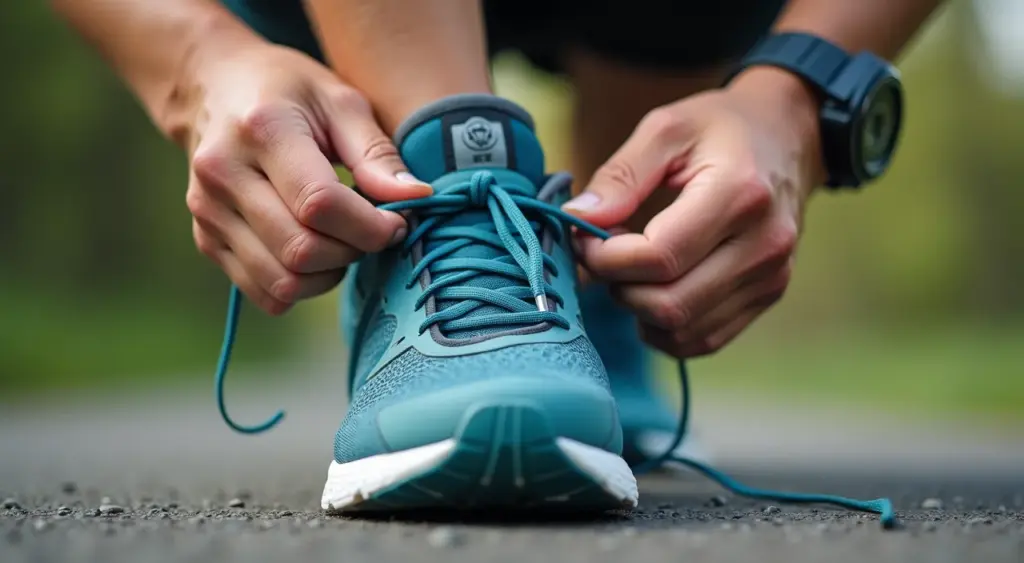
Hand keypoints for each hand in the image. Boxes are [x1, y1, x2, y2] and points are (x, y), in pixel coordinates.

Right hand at [176, 40, 430, 313]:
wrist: (213, 87)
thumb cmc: (288, 90)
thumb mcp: (340, 102)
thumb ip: (377, 153)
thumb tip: (417, 198)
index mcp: (262, 130)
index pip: (319, 205)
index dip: (370, 226)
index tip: (396, 220)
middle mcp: (223, 174)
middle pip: (300, 251)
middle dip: (352, 252)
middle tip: (372, 231)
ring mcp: (208, 212)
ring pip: (283, 283)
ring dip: (329, 275)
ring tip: (344, 241)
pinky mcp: (207, 239)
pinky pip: (265, 294)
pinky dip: (303, 287)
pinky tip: (316, 254)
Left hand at [564, 68, 824, 357]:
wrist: (790, 136)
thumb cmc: (722, 128)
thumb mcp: (666, 129)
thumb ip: (620, 175)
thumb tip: (577, 219)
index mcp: (739, 194)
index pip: (659, 257)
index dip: (606, 258)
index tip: (585, 237)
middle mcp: (763, 244)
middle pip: (669, 304)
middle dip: (618, 286)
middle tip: (602, 255)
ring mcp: (771, 277)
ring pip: (682, 331)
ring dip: (637, 309)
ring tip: (629, 269)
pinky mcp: (768, 296)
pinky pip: (703, 339)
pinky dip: (664, 327)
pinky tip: (653, 290)